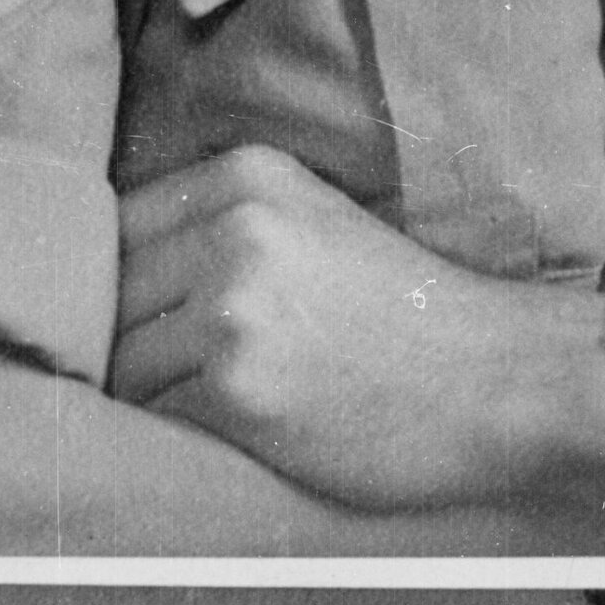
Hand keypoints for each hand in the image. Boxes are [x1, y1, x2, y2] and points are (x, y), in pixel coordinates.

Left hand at [110, 143, 604, 509]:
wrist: (494, 375)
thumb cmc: (405, 310)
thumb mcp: (314, 221)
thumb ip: (221, 224)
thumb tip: (111, 267)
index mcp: (248, 173)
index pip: (117, 225)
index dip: (122, 281)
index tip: (150, 316)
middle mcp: (233, 226)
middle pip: (110, 292)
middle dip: (130, 336)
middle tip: (178, 369)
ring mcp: (231, 305)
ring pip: (123, 360)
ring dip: (153, 391)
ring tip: (216, 400)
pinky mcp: (235, 383)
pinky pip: (155, 415)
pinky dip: (178, 431)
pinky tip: (233, 427)